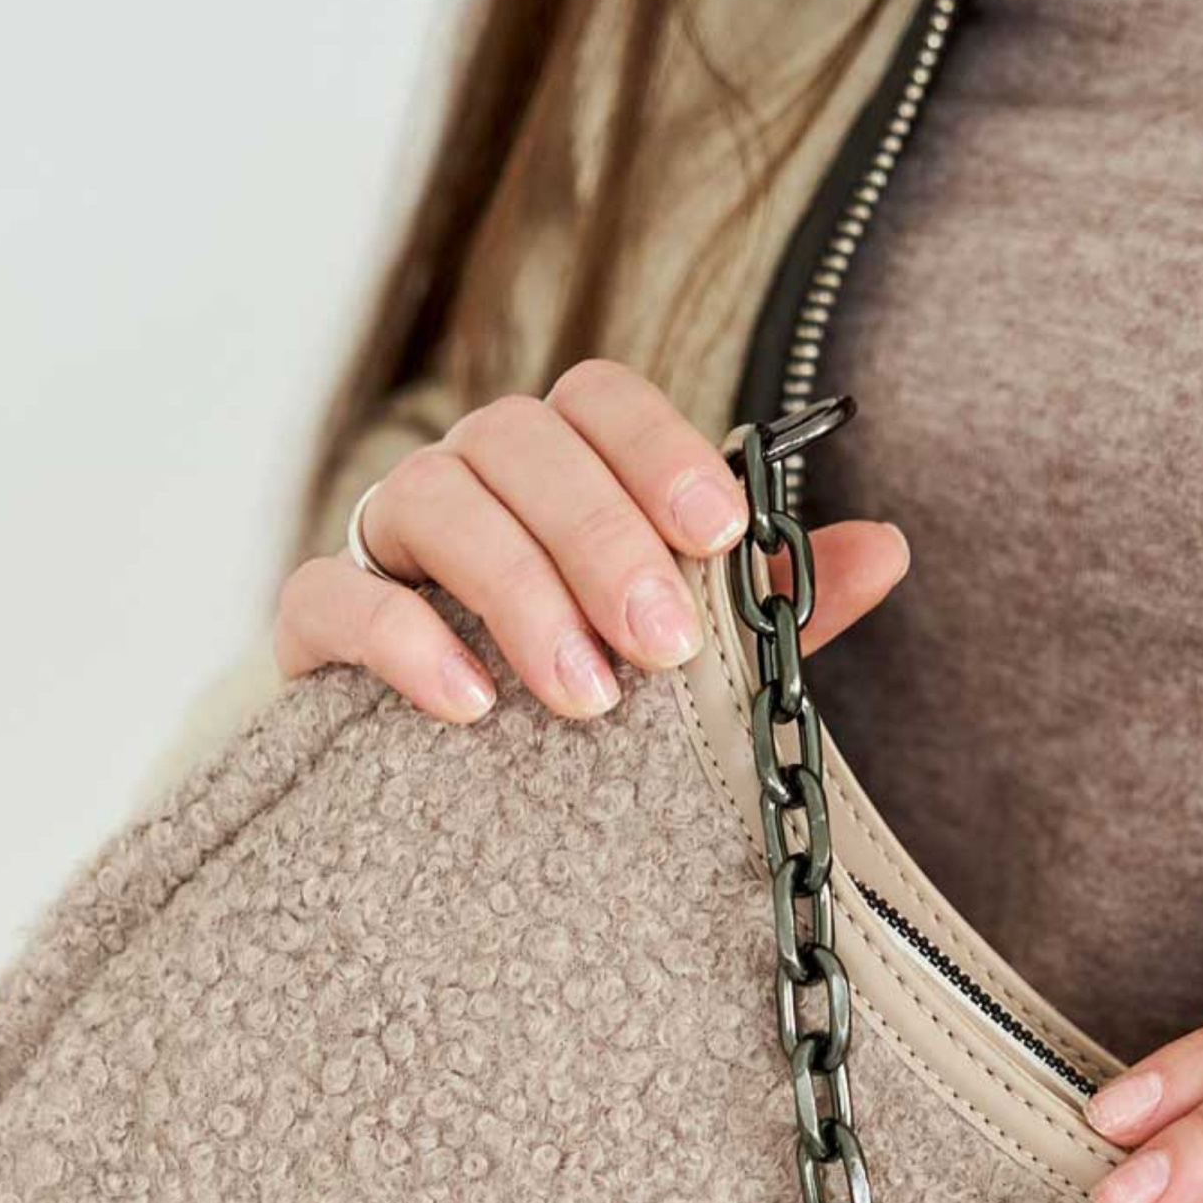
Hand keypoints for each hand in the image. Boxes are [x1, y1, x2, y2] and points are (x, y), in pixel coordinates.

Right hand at [273, 358, 909, 723]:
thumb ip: (772, 610)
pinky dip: (406, 638)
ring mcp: (386, 542)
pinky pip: (335, 594)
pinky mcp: (316, 623)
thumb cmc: (577, 707)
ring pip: (433, 498)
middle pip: (519, 438)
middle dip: (601, 538)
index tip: (719, 533)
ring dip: (520, 591)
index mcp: (563, 470)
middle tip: (660, 646)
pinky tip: (472, 706)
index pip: (598, 400)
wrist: (435, 803)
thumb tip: (886, 548)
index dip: (657, 448)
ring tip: (584, 697)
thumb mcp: (689, 668)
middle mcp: (473, 479)